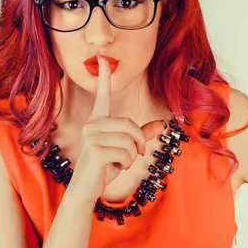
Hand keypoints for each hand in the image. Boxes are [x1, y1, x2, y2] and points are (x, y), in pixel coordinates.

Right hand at [66, 56, 166, 204]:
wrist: (86, 189)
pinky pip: (125, 152)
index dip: (103, 77)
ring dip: (132, 156)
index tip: (103, 58)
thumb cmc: (104, 167)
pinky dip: (127, 163)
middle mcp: (92, 125)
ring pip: (129, 139)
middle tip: (135, 155)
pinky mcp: (94, 150)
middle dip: (138, 142)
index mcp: (98, 121)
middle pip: (129, 123)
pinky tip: (115, 168)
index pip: (102, 95)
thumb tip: (162, 124)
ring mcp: (91, 137)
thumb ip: (141, 135)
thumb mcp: (125, 150)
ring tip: (121, 163)